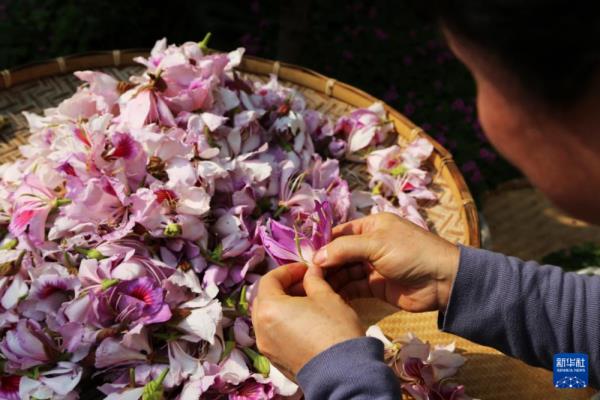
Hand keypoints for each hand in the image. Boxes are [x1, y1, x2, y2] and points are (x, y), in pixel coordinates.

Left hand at [252, 263, 363, 374]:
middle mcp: (260, 328)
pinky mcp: (275, 361)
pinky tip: (305, 323)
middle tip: (305, 284)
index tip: (305, 270)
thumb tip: (311, 272)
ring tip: (306, 304)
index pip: (270, 280)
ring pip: (268, 318)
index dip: (288, 270)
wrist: (343, 372)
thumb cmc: (334, 329)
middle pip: (265, 299)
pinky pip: (274, 335)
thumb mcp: (327, 296)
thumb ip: (314, 280)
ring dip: (283, 306)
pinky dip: (284, 324)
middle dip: (283, 288)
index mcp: (269, 308)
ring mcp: (266, 347)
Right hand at [312, 213, 459, 312]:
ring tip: (313, 290)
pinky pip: (354, 288)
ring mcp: (373, 266)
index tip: (303, 258)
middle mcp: (370, 244)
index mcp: (371, 227)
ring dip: (331, 280)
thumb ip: (344, 249)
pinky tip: (328, 298)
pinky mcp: (376, 286)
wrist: (444, 281)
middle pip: (339, 254)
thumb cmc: (411, 253)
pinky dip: (342, 292)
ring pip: (345, 272)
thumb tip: (316, 258)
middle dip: (323, 264)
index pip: (339, 233)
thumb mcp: (376, 244)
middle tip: (304, 278)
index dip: (322, 244)